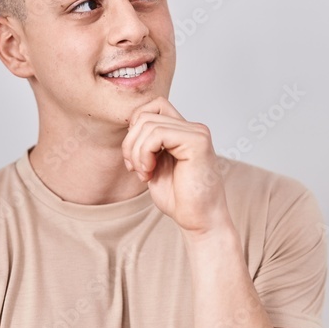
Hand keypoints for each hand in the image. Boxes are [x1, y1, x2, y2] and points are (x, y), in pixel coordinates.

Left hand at [121, 96, 231, 234]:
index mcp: (183, 132)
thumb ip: (145, 143)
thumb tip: (130, 125)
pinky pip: (157, 134)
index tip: (134, 158)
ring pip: (147, 124)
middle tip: (135, 169)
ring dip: (136, 152)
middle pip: (144, 114)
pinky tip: (149, 172)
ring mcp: (196, 133)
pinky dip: (144, 154)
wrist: (199, 220)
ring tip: (144, 173)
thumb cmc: (179, 198)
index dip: (134, 129)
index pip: (152, 107)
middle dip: (130, 143)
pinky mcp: (197, 142)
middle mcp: (192, 128)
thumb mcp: (153, 164)